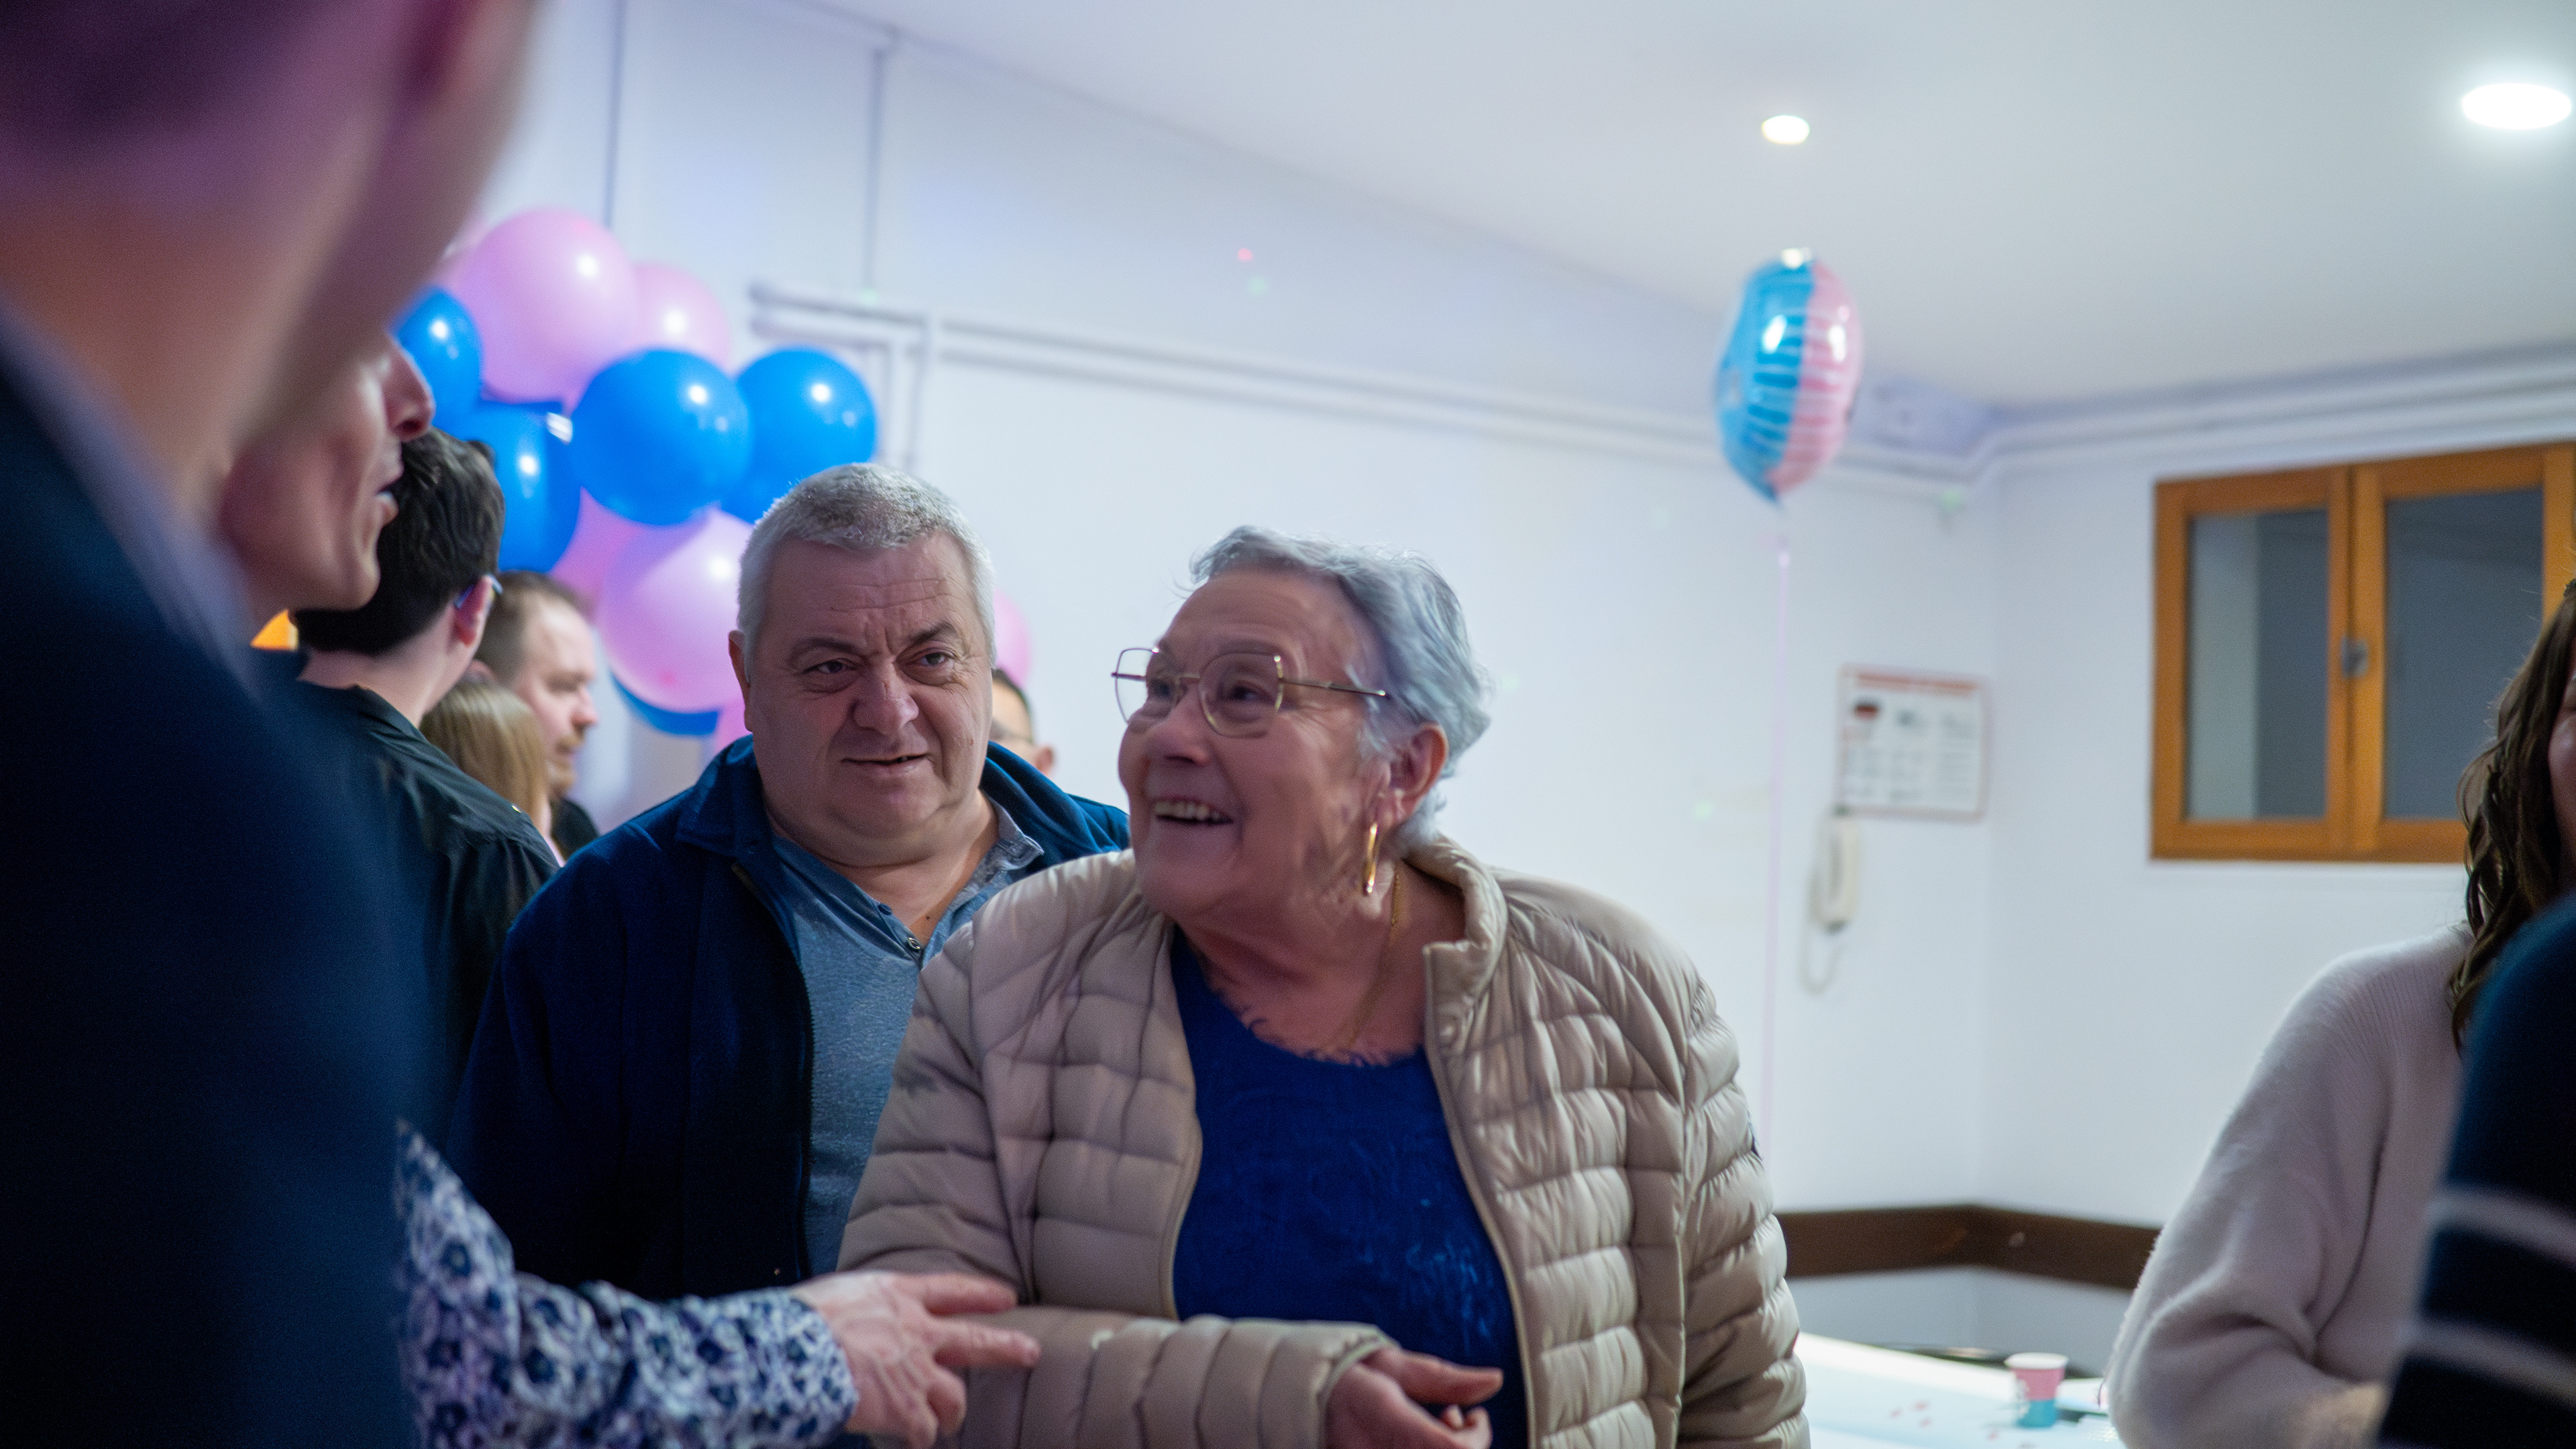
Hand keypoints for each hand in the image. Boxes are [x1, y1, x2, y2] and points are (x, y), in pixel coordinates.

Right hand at [788, 1270, 1040, 1448]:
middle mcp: (915, 1332)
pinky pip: (924, 1431)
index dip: (981, 1294)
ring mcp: (915, 1372)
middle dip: (1005, 1347)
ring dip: (952, 1413)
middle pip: (973, 1339)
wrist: (795, 1352)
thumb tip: (855, 1325)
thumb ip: (862, 1312)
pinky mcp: (906, 1409)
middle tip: (1031, 1353)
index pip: (951, 1289)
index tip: (1007, 1297)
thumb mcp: (838, 1298)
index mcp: (897, 1296)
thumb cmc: (800, 1322)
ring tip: (949, 1424)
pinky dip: (922, 1438)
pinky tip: (917, 1442)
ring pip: (953, 1396)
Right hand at [1327, 1346, 1504, 1448]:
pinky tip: (1420, 1441)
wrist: (1298, 1398)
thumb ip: (1445, 1378)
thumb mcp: (1393, 1366)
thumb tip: (1495, 1380)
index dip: (1478, 1438)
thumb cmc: (1345, 1376)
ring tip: (1438, 1428)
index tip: (1475, 1416)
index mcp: (1386, 1419)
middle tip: (1454, 1418)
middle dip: (1467, 1445)